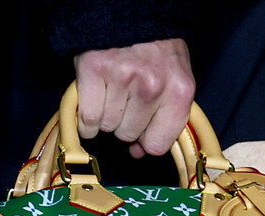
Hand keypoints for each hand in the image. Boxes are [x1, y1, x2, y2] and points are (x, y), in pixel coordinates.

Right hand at [74, 38, 194, 157]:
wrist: (132, 13)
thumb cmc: (155, 50)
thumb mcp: (175, 80)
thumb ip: (165, 118)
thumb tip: (138, 152)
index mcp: (179, 91)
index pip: (157, 144)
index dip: (146, 141)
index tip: (141, 132)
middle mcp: (152, 86)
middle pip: (128, 135)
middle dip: (124, 123)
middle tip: (125, 100)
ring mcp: (122, 77)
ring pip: (107, 126)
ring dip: (105, 116)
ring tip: (111, 94)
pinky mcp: (95, 69)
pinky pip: (87, 117)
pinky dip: (85, 119)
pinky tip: (93, 102)